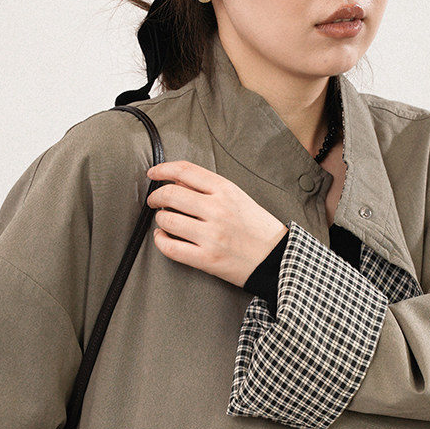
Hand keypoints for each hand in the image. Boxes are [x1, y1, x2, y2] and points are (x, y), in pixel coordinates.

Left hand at [146, 161, 285, 286]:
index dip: (163, 169)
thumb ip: (209, 188)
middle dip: (156, 197)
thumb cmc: (257, 228)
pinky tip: (164, 237)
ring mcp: (211, 235)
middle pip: (170, 194)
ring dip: (160, 219)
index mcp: (225, 190)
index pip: (185, 171)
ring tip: (164, 220)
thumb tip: (177, 182)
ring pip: (167, 220)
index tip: (154, 173)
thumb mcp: (238, 197)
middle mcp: (217, 210)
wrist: (276, 259)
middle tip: (154, 201)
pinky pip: (171, 247)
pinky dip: (160, 240)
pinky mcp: (207, 258)